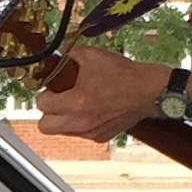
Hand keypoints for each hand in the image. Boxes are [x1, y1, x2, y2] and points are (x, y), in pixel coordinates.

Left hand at [35, 46, 168, 140]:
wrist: (149, 91)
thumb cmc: (123, 74)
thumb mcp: (92, 55)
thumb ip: (69, 55)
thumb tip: (57, 56)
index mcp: (75, 103)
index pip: (42, 104)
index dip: (46, 93)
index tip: (54, 88)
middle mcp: (81, 122)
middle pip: (45, 126)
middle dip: (48, 112)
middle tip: (58, 100)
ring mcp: (91, 132)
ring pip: (62, 131)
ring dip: (64, 119)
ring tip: (76, 103)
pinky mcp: (101, 137)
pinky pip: (81, 133)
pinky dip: (81, 123)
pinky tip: (92, 109)